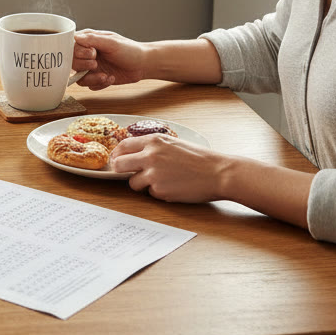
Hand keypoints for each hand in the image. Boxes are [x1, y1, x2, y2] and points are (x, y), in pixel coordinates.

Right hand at [72, 29, 145, 89]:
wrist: (142, 65)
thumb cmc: (129, 50)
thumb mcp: (112, 42)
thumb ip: (93, 39)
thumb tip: (75, 37)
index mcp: (89, 41)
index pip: (72, 46)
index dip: (79, 52)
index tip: (92, 53)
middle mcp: (87, 54)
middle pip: (72, 63)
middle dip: (84, 66)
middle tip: (96, 64)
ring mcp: (91, 67)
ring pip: (79, 77)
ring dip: (92, 79)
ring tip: (105, 76)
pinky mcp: (96, 78)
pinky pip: (90, 86)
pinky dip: (99, 84)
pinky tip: (110, 78)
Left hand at [109, 132, 231, 202]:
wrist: (218, 172)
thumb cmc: (200, 158)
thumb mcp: (174, 144)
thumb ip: (154, 147)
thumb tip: (134, 153)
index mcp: (154, 141)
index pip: (123, 145)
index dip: (118, 154)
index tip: (117, 160)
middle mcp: (150, 156)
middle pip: (119, 164)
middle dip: (120, 170)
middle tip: (127, 174)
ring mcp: (153, 174)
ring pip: (132, 183)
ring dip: (142, 184)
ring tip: (160, 181)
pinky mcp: (160, 190)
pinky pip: (150, 193)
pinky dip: (158, 192)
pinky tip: (173, 187)